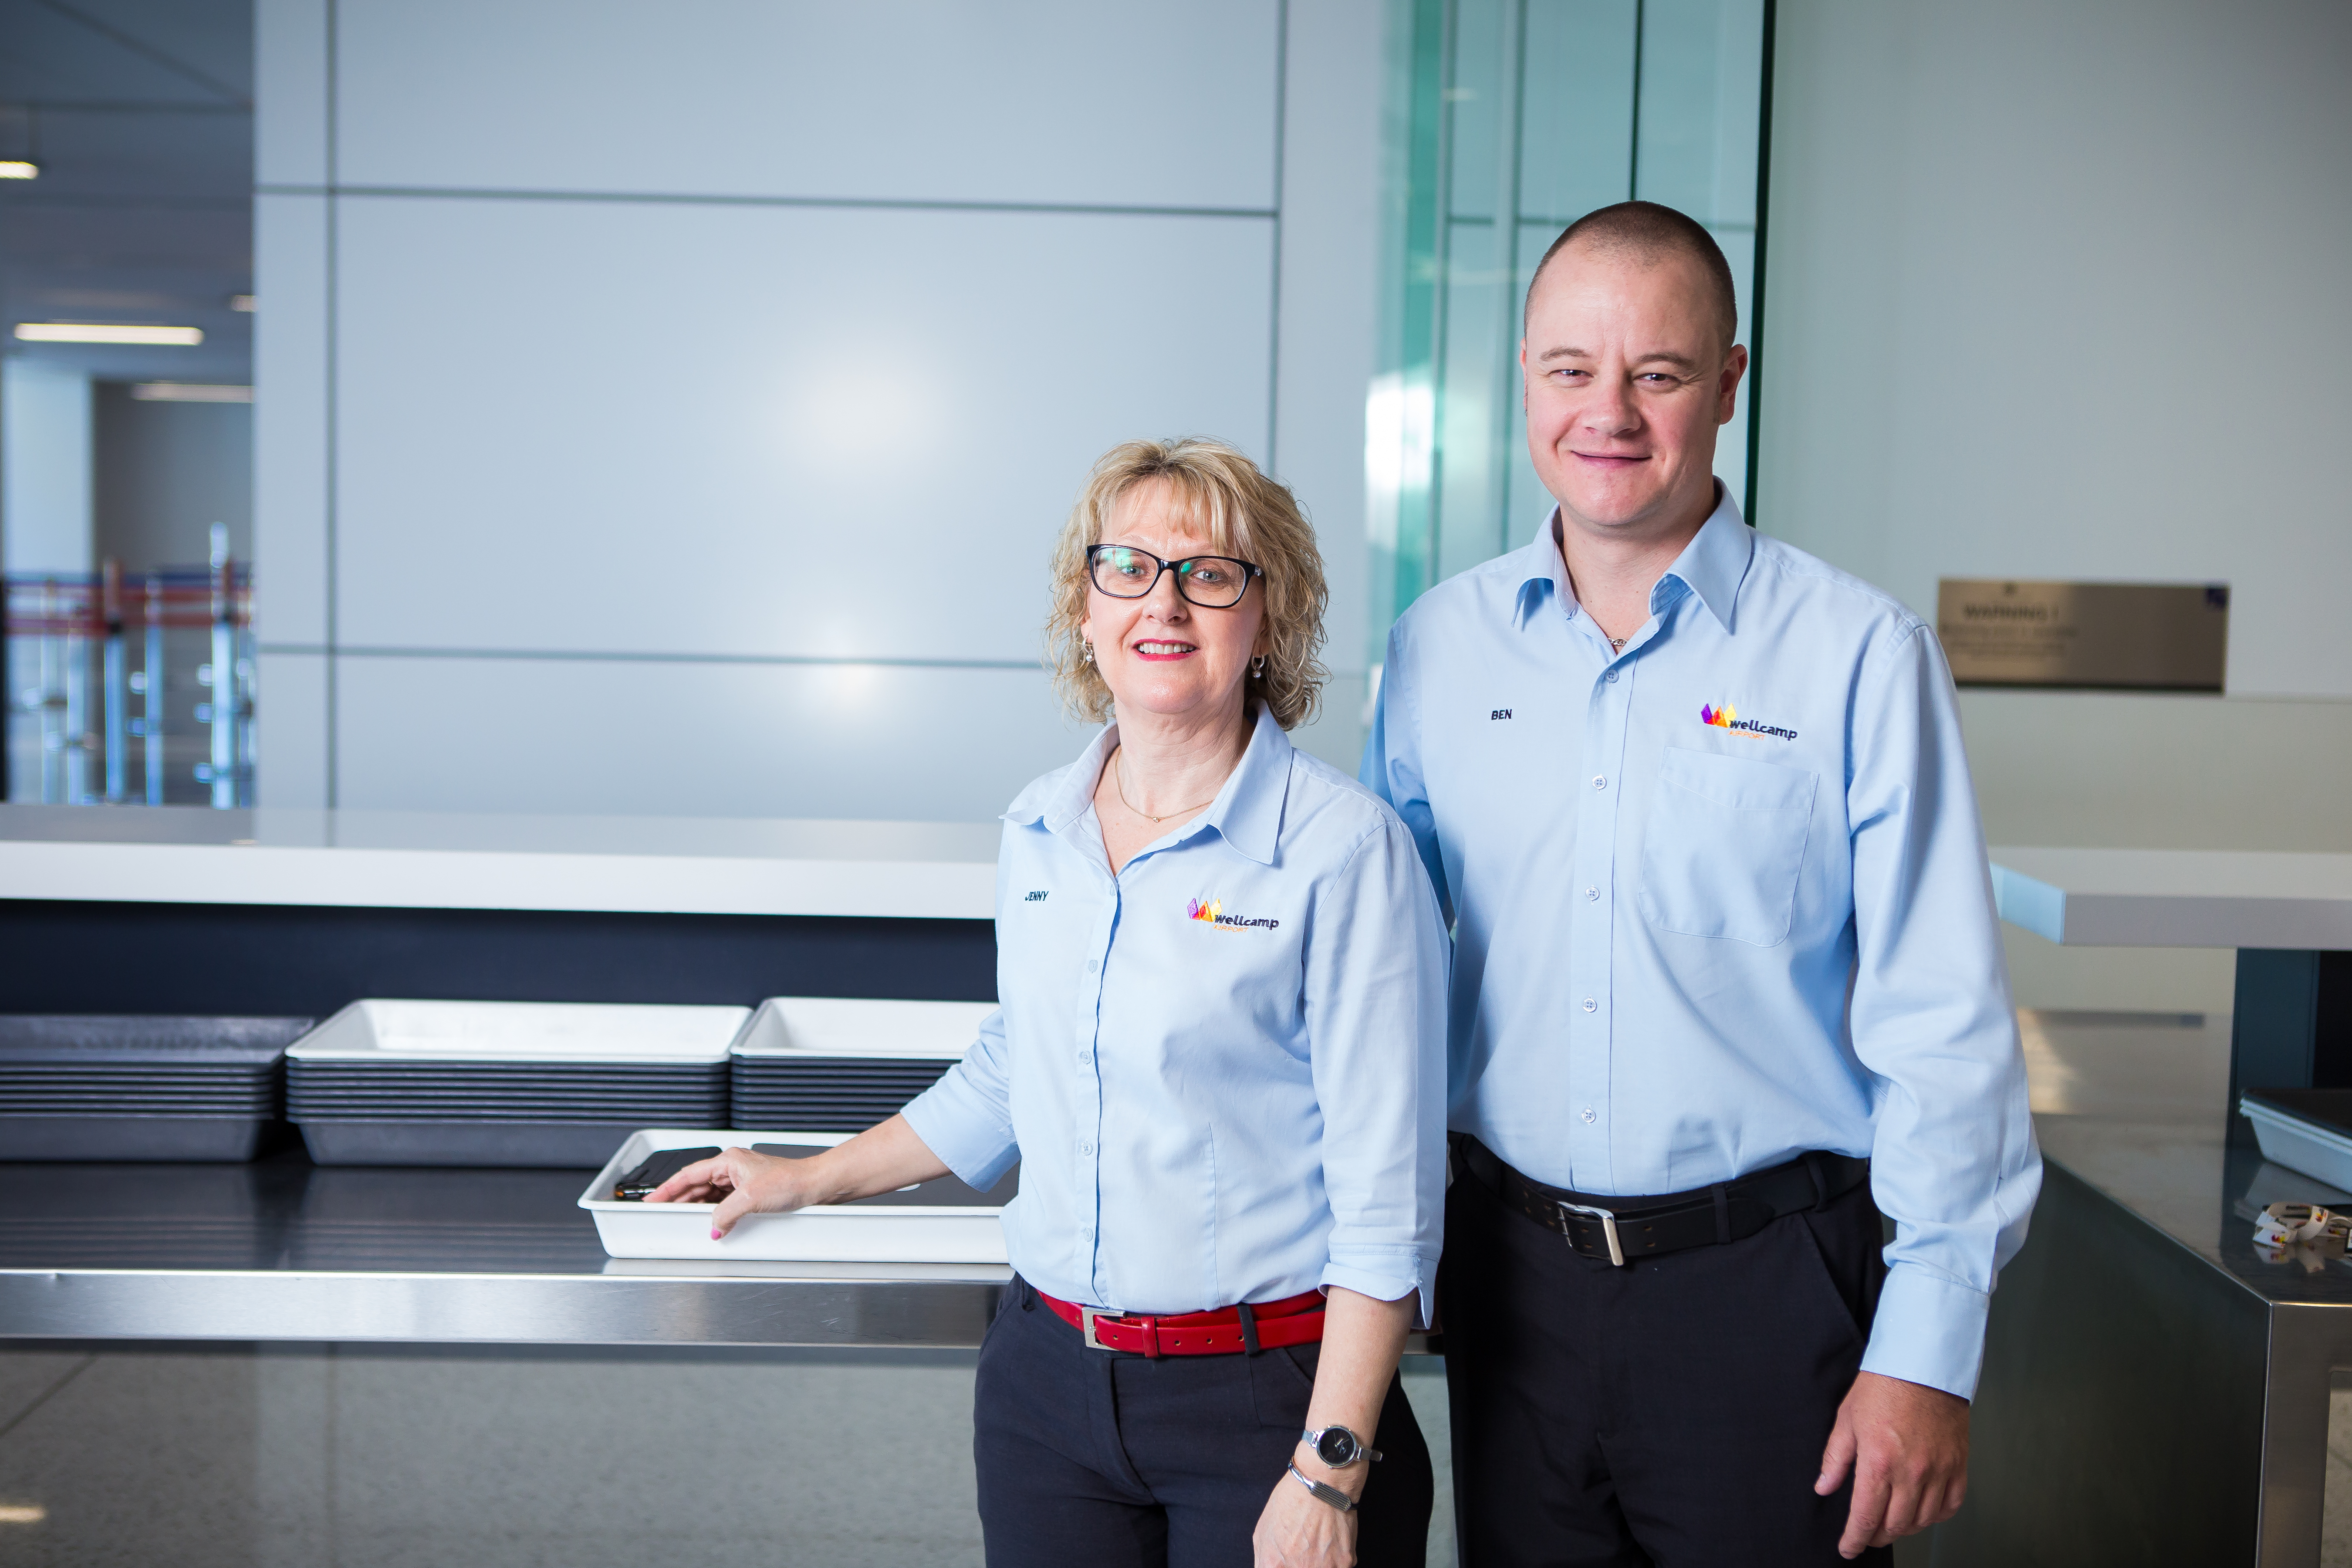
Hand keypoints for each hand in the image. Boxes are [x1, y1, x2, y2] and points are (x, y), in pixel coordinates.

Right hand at [643, 1146, 824, 1237]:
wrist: (814, 1185)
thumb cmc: (790, 1180)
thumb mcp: (750, 1199)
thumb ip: (725, 1214)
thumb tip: (712, 1227)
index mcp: (728, 1160)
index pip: (689, 1175)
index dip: (667, 1188)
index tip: (652, 1199)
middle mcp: (733, 1167)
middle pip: (697, 1185)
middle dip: (679, 1200)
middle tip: (662, 1213)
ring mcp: (741, 1179)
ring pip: (709, 1194)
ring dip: (697, 1207)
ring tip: (683, 1220)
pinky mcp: (750, 1191)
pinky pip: (723, 1201)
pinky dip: (714, 1212)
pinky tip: (711, 1222)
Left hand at [1252, 1457, 1359, 1567]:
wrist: (1323, 1483)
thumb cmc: (1291, 1500)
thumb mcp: (1263, 1529)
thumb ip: (1264, 1558)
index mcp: (1274, 1564)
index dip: (1283, 1564)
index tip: (1287, 1559)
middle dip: (1301, 1564)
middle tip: (1304, 1549)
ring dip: (1320, 1563)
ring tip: (1318, 1543)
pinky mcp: (1345, 1562)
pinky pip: (1338, 1566)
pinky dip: (1335, 1557)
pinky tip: (1330, 1538)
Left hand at [1815, 1370, 1969, 1557]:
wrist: (1923, 1363)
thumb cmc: (1884, 1385)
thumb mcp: (1847, 1419)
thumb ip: (1836, 1459)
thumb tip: (1824, 1488)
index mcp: (1879, 1462)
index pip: (1866, 1517)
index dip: (1855, 1539)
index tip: (1848, 1548)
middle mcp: (1911, 1472)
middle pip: (1895, 1525)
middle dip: (1877, 1536)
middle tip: (1866, 1535)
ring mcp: (1938, 1471)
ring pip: (1922, 1520)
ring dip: (1904, 1528)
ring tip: (1890, 1523)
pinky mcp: (1958, 1465)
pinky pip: (1949, 1506)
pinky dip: (1934, 1516)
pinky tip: (1921, 1511)